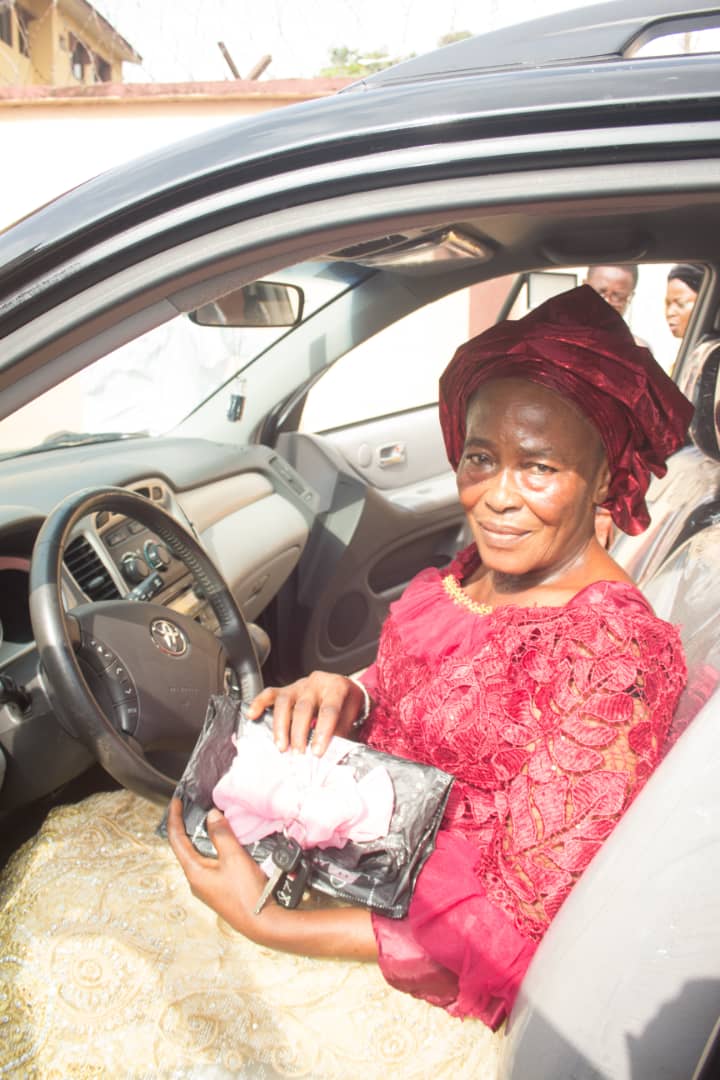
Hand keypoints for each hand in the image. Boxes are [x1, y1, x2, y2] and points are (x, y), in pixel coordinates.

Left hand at [167, 797, 269, 938]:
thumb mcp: (234, 858)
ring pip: (202, 855)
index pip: (176, 839)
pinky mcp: (220, 889)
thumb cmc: (246, 895)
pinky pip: (213, 862)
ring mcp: (209, 886)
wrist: (263, 923)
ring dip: (206, 837)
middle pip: (187, 847)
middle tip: (192, 808)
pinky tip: (228, 844)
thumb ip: (221, 834)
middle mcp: (197, 880)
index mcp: (194, 872)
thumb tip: (212, 816)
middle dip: (189, 826)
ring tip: (212, 821)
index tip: (176, 801)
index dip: (175, 817)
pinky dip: (217, 848)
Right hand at [246, 671, 365, 755]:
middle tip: (298, 753)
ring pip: (285, 702)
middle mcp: (316, 684)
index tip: (317, 752)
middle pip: (304, 707)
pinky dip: (259, 703)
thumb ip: (341, 733)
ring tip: (281, 746)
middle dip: (299, 733)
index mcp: (336, 688)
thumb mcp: (350, 717)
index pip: (328, 710)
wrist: (343, 689)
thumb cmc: (346, 705)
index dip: (323, 732)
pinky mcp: (285, 689)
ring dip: (281, 726)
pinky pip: (270, 693)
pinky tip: (253, 716)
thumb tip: (331, 755)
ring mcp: (299, 685)